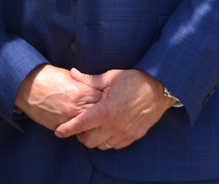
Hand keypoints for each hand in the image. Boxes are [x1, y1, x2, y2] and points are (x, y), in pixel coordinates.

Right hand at [14, 64, 103, 130]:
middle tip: (105, 114)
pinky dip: (77, 129)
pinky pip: (73, 131)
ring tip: (93, 122)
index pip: (103, 100)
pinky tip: (79, 126)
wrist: (27, 85)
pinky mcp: (58, 126)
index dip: (107, 99)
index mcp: (82, 92)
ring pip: (87, 127)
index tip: (108, 100)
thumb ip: (84, 84)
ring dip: (91, 125)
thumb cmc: (48, 77)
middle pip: (98, 115)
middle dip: (102, 114)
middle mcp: (77, 107)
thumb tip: (96, 87)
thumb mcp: (69, 76)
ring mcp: (68, 118)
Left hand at [54, 68, 173, 150]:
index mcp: (105, 111)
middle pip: (89, 142)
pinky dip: (109, 141)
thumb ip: (89, 80)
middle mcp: (114, 125)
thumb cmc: (133, 80)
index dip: (66, 130)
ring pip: (103, 146)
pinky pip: (116, 145)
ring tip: (94, 128)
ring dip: (95, 139)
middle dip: (80, 137)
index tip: (58, 132)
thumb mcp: (109, 77)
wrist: (159, 88)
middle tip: (79, 128)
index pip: (80, 125)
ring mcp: (125, 133)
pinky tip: (108, 130)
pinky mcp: (135, 136)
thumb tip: (73, 73)